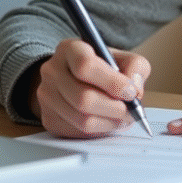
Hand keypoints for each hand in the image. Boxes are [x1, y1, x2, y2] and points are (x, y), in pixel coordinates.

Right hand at [29, 38, 151, 137]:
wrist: (75, 79)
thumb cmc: (102, 68)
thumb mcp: (122, 58)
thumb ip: (135, 66)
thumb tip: (134, 88)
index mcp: (70, 49)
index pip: (85, 66)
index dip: (112, 83)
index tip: (130, 92)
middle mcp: (52, 71)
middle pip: (83, 98)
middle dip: (114, 109)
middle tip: (131, 111)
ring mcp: (46, 96)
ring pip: (82, 120)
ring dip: (110, 123)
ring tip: (123, 118)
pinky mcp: (48, 118)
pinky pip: (77, 133)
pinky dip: (99, 132)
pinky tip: (108, 122)